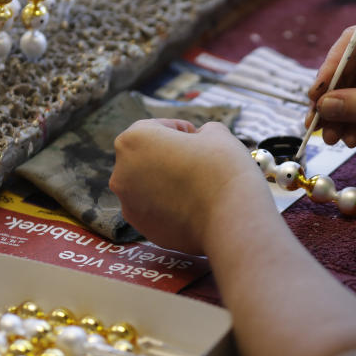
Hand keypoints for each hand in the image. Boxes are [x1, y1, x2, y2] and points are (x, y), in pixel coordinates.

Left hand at [110, 119, 271, 253]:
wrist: (233, 217)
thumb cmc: (223, 167)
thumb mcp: (216, 133)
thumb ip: (199, 132)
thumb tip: (197, 140)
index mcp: (133, 140)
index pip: (156, 127)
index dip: (181, 131)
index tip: (200, 140)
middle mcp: (122, 172)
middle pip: (147, 158)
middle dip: (169, 157)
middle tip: (199, 163)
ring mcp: (129, 204)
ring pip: (148, 186)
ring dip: (168, 183)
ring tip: (198, 187)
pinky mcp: (143, 229)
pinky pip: (156, 211)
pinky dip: (170, 207)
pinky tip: (195, 207)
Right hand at [308, 16, 355, 170]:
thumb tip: (324, 106)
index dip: (333, 65)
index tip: (317, 92)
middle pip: (348, 67)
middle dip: (331, 96)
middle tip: (316, 122)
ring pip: (349, 90)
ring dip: (336, 114)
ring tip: (331, 138)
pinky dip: (348, 122)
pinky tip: (348, 138)